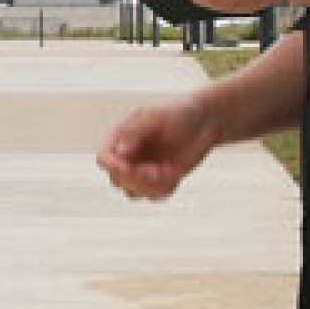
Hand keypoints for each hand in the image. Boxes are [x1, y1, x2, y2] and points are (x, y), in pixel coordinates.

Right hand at [97, 97, 214, 199]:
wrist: (205, 120)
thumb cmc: (179, 112)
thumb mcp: (156, 116)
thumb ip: (135, 131)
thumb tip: (120, 151)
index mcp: (121, 136)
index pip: (104, 158)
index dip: (113, 167)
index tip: (130, 169)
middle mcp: (129, 155)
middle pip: (117, 180)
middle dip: (137, 180)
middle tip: (157, 170)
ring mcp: (143, 169)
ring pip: (133, 192)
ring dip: (151, 187)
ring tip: (168, 170)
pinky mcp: (160, 180)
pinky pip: (154, 196)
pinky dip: (165, 189)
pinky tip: (175, 172)